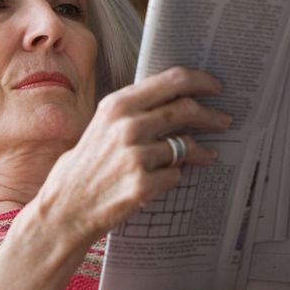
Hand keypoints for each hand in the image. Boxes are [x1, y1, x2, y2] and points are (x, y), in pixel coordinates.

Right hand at [29, 67, 231, 246]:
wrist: (65, 209)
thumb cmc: (85, 167)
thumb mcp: (102, 126)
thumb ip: (135, 111)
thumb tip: (176, 99)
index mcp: (117, 105)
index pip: (172, 81)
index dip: (200, 81)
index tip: (215, 86)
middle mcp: (127, 126)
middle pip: (186, 110)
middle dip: (211, 115)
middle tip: (224, 120)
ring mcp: (135, 156)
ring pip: (186, 146)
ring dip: (200, 151)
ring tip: (207, 156)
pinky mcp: (142, 184)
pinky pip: (175, 176)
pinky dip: (175, 177)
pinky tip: (167, 180)